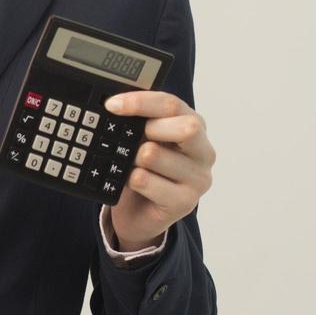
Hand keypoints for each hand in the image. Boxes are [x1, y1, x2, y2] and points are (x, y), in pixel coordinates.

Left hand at [103, 91, 215, 248]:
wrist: (139, 212)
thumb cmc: (144, 167)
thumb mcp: (143, 137)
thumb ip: (139, 120)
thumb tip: (114, 105)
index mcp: (194, 125)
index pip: (172, 105)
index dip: (140, 102)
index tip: (112, 105)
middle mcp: (203, 151)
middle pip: (184, 128)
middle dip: (149, 130)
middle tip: (132, 141)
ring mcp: (198, 178)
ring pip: (153, 154)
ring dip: (132, 159)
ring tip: (134, 166)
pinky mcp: (184, 202)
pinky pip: (144, 181)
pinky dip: (130, 180)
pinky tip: (134, 184)